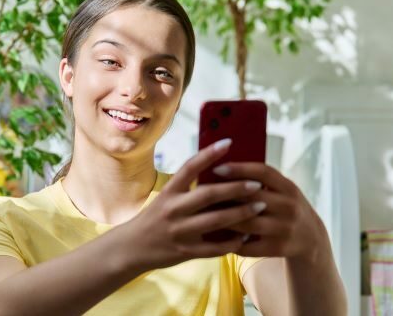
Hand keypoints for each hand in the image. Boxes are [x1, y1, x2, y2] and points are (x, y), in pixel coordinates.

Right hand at [118, 139, 268, 271]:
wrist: (132, 248)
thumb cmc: (155, 219)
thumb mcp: (165, 198)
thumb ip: (187, 188)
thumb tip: (220, 172)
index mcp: (169, 192)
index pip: (190, 167)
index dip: (209, 154)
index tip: (229, 142)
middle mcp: (173, 209)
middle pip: (209, 194)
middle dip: (236, 188)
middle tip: (257, 184)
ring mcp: (179, 231)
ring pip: (216, 220)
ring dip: (241, 213)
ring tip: (260, 206)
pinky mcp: (185, 251)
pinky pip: (214, 247)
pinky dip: (233, 242)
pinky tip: (248, 235)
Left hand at [214, 162, 328, 261]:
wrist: (310, 238)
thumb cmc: (285, 207)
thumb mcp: (281, 190)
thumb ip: (260, 180)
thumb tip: (222, 167)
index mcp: (288, 187)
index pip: (263, 172)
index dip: (239, 169)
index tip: (216, 168)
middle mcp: (289, 207)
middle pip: (252, 197)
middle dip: (225, 194)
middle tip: (202, 193)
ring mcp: (284, 229)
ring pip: (246, 223)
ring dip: (223, 218)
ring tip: (204, 214)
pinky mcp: (278, 248)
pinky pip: (248, 245)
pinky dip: (230, 241)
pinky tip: (215, 236)